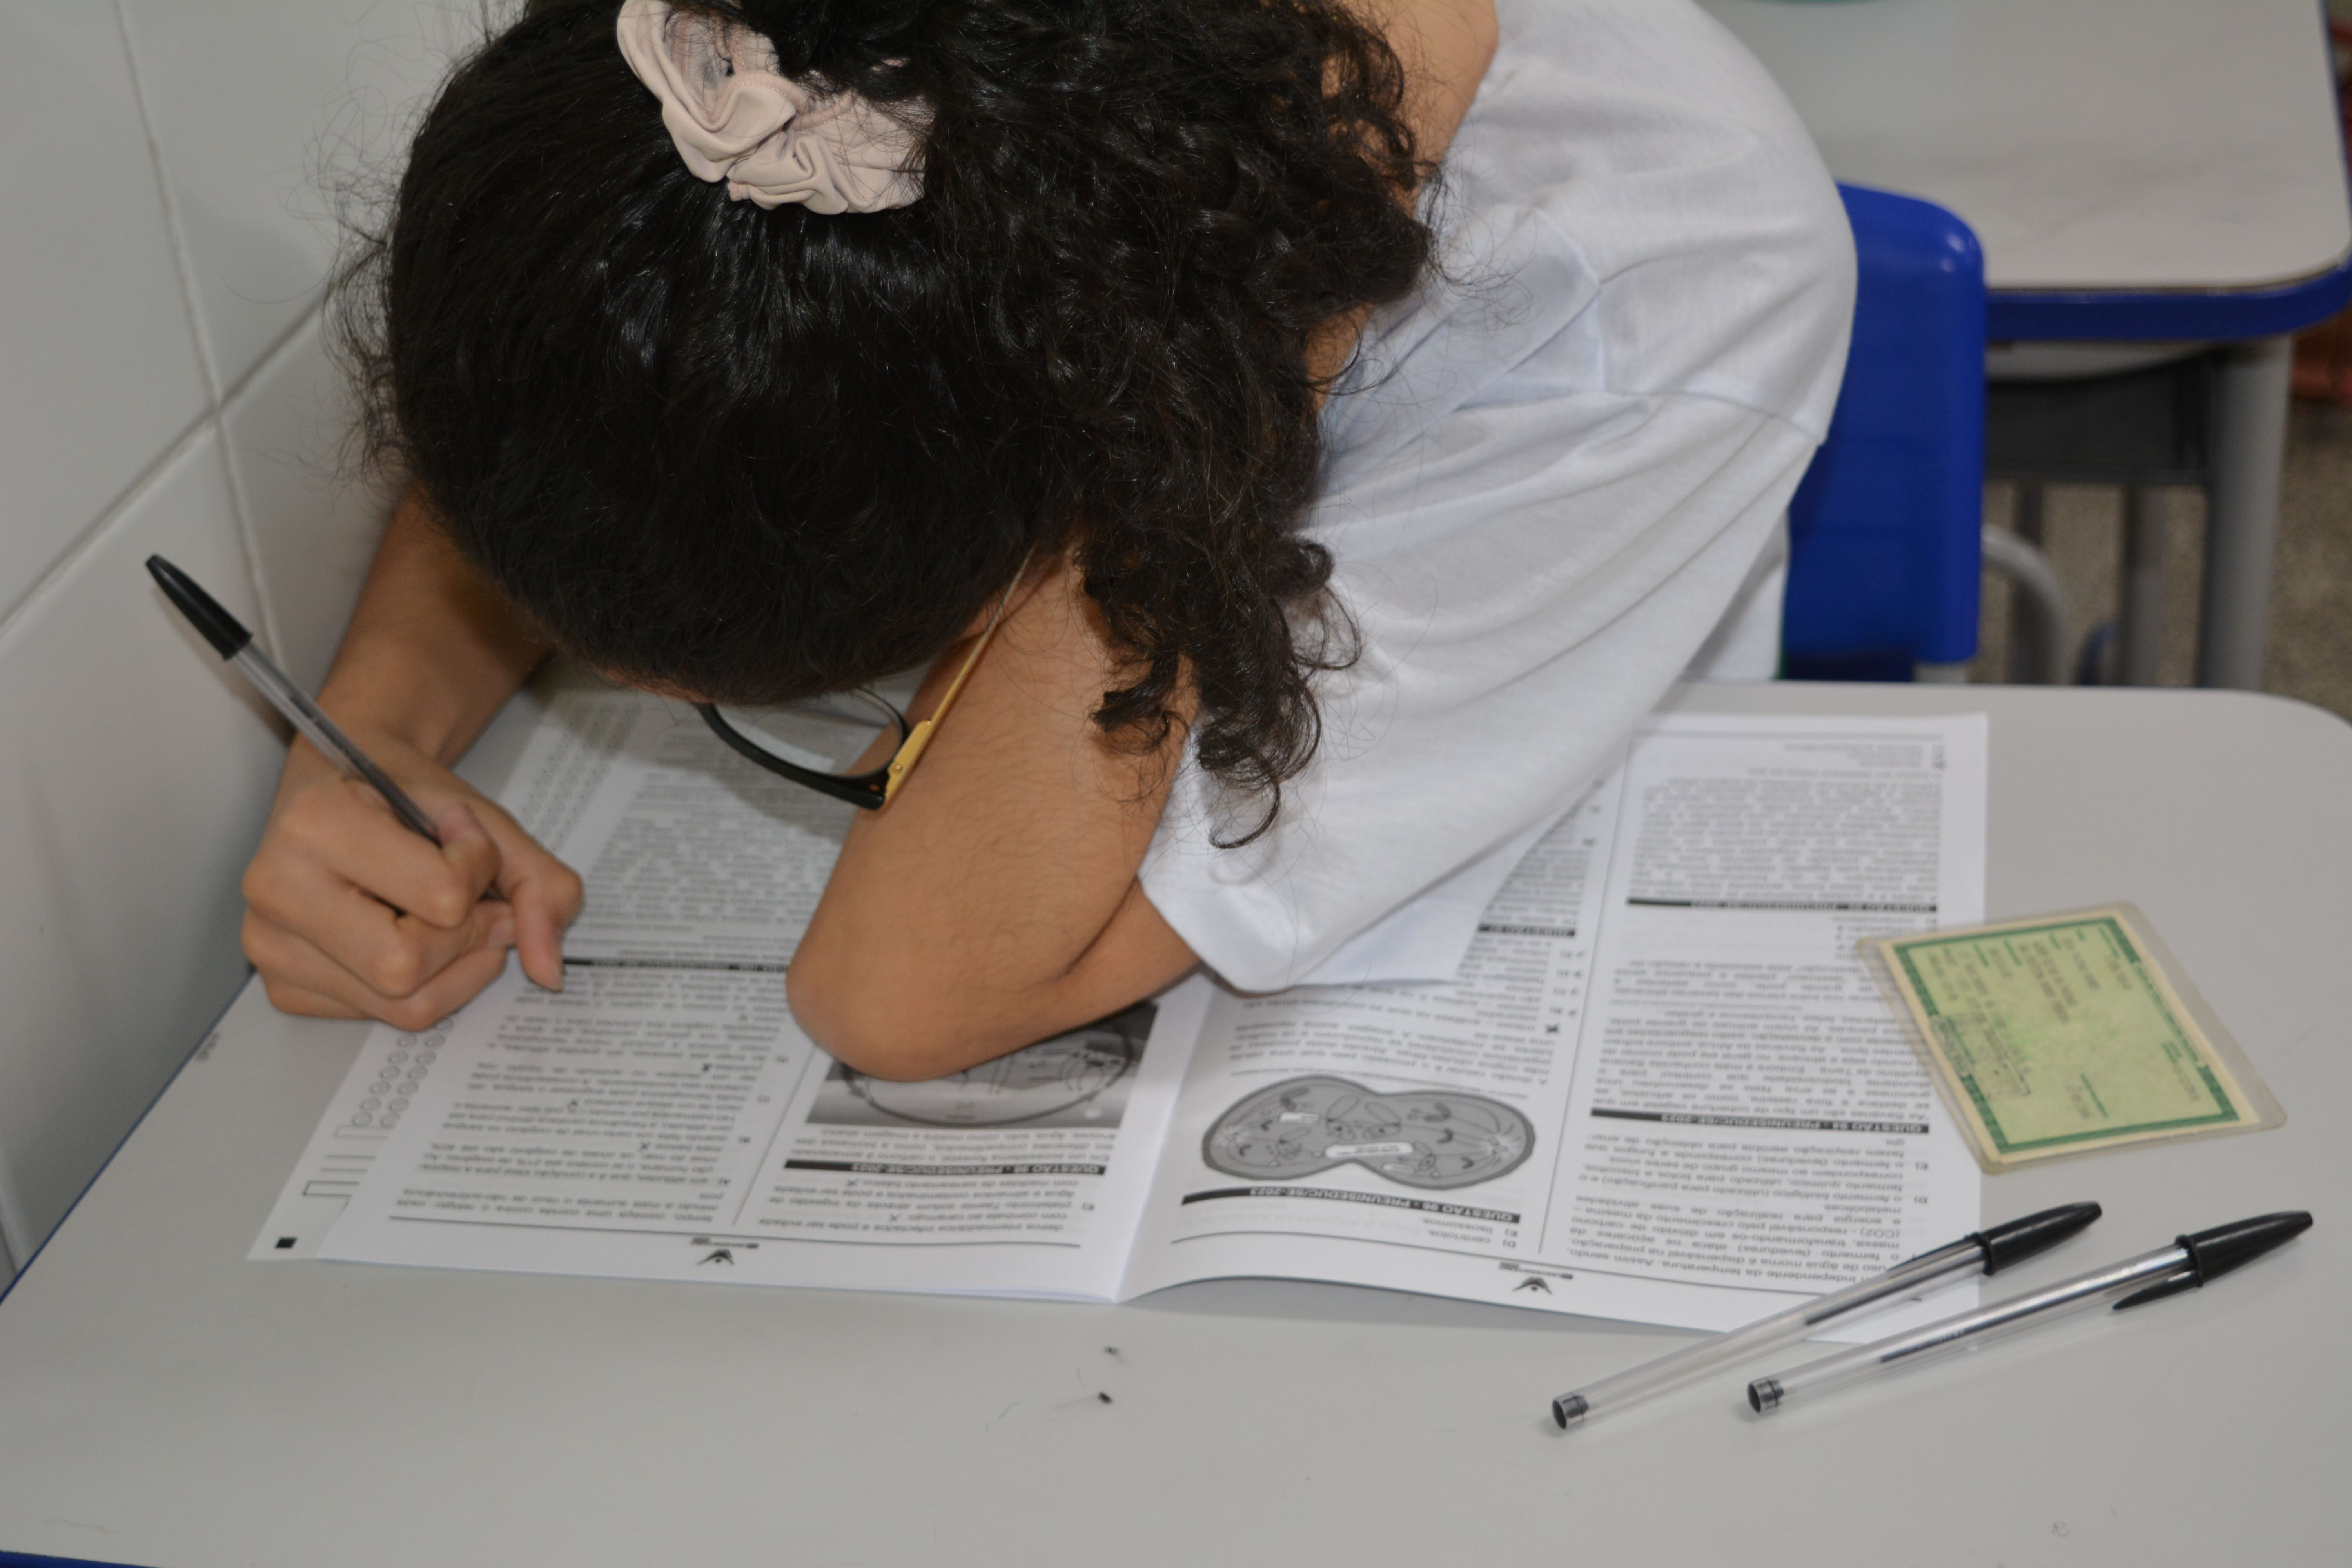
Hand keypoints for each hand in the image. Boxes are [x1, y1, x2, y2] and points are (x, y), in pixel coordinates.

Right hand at [241, 728, 582, 1029]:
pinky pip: (380, 1017)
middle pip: (407, 966)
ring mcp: (270, 944)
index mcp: (315, 825)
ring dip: (454, 968)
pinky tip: (408, 936)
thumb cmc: (404, 797)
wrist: (343, 785)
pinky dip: (421, 986)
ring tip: (448, 920)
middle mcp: (276, 888)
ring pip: (401, 1005)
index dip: (479, 871)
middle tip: (471, 899)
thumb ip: (538, 883)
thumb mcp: (482, 818)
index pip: (441, 897)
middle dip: (465, 936)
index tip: (465, 838)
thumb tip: (549, 971)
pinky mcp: (283, 986)